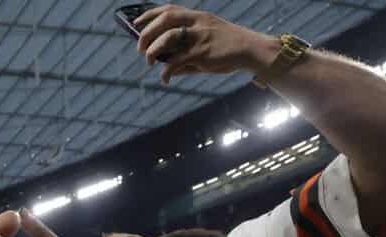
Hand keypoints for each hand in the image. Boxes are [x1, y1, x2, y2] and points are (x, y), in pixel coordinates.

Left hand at [134, 4, 277, 83]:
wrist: (250, 49)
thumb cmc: (226, 46)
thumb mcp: (206, 37)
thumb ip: (186, 47)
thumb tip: (165, 64)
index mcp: (197, 16)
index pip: (169, 9)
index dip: (149, 15)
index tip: (135, 22)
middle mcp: (197, 23)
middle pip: (164, 20)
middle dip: (146, 33)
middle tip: (140, 48)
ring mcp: (199, 37)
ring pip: (167, 38)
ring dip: (153, 51)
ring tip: (150, 61)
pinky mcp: (201, 54)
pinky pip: (176, 62)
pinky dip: (166, 72)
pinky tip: (165, 79)